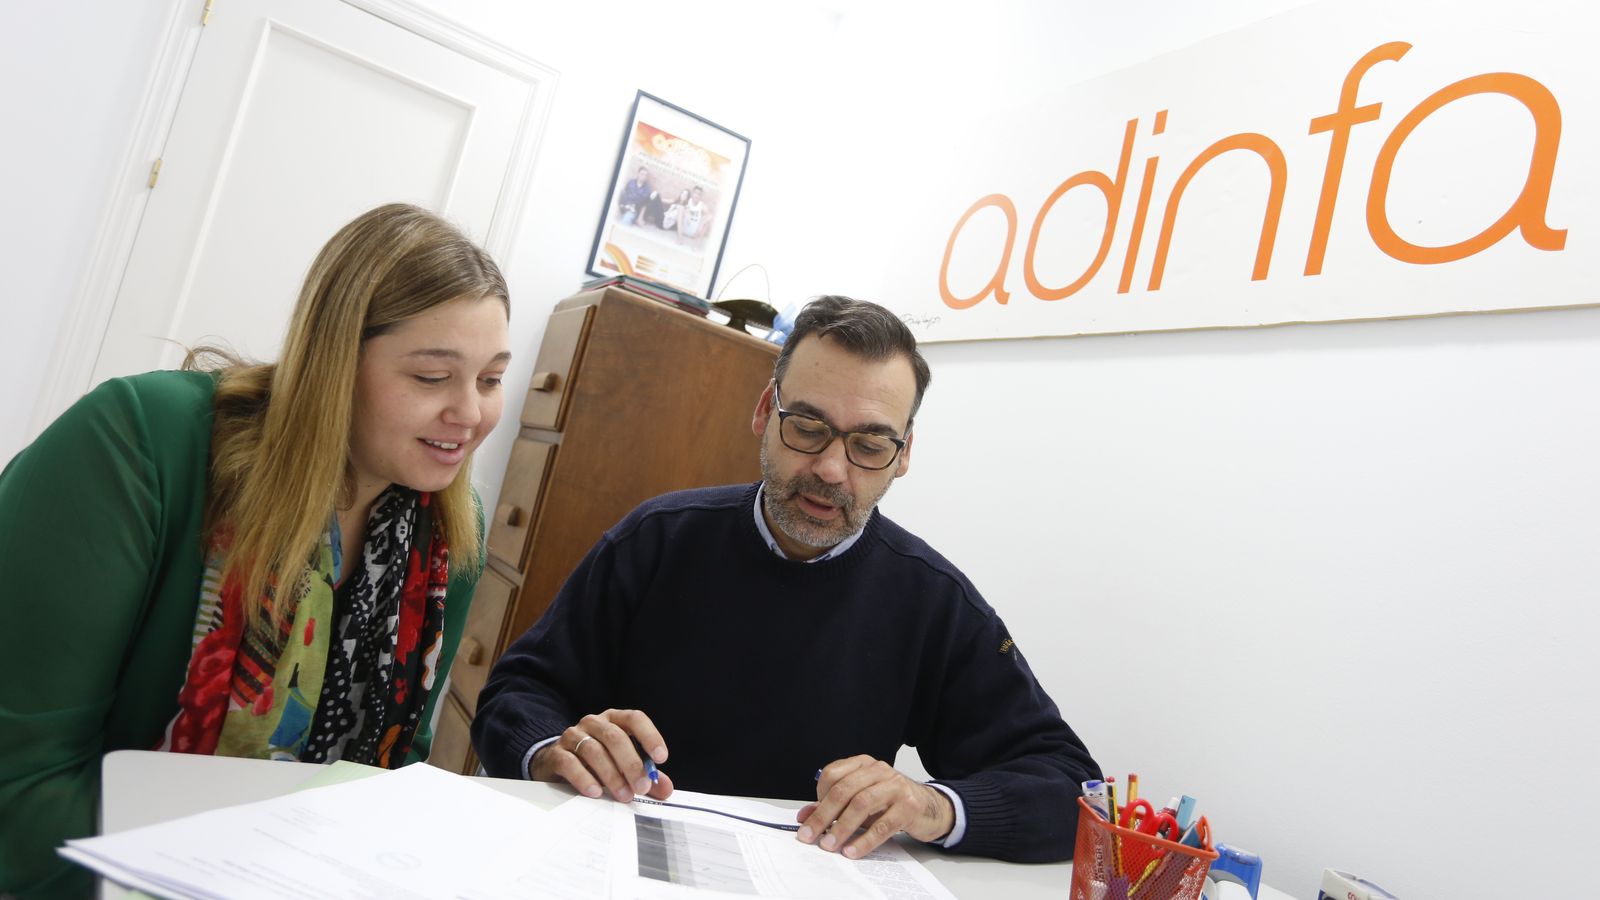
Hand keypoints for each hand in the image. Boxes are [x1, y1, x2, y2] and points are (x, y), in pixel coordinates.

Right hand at [529, 708, 672, 802]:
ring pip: (594, 751)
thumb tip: (666, 789)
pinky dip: (584, 778)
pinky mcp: (556, 753)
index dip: (650, 736)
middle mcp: (593, 723)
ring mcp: (573, 736)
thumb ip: (644, 774)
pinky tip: (595, 792)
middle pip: (614, 737)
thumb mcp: (622, 764)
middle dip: (631, 763)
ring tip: (623, 795)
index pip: (634, 718)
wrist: (556, 761)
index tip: (661, 758)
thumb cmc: (596, 760)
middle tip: (642, 787)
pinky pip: (570, 763)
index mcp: (614, 720)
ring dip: (612, 775)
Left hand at [795, 755, 953, 858]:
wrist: (930, 807)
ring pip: (862, 804)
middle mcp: (879, 770)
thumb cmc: (891, 803)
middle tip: (810, 836)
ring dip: (842, 827)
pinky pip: (883, 825)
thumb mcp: (860, 801)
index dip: (818, 797)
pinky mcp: (910, 806)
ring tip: (830, 844)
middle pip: (844, 789)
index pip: (833, 774)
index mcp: (864, 765)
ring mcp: (896, 786)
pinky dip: (865, 840)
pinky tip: (852, 850)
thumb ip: (833, 806)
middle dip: (823, 815)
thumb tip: (805, 816)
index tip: (810, 819)